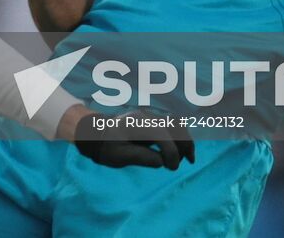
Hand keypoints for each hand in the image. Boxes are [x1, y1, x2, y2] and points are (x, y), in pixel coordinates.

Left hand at [70, 110, 193, 170]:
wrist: (99, 135)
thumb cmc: (107, 148)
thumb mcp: (120, 156)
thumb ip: (141, 157)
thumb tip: (162, 161)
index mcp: (136, 123)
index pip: (162, 134)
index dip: (171, 152)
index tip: (170, 167)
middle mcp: (146, 116)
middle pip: (174, 126)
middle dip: (182, 146)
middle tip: (175, 166)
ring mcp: (151, 117)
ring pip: (177, 125)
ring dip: (184, 142)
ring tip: (184, 160)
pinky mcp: (154, 123)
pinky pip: (174, 127)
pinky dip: (182, 139)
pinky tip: (184, 154)